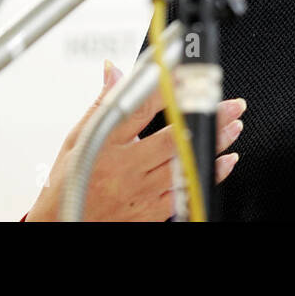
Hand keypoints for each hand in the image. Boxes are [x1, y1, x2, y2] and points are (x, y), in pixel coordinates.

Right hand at [25, 59, 244, 220]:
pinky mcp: (150, 212)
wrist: (61, 225)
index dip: (169, 91)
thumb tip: (114, 70)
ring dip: (214, 145)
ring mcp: (140, 193)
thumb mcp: (76, 138)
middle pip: (174, 140)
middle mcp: (125, 170)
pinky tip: (224, 161)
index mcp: (105, 146)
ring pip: (185, 166)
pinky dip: (208, 175)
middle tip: (230, 105)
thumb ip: (102, 104)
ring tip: (234, 126)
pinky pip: (186, 193)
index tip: (191, 76)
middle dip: (206, 120)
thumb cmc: (70, 181)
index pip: (141, 110)